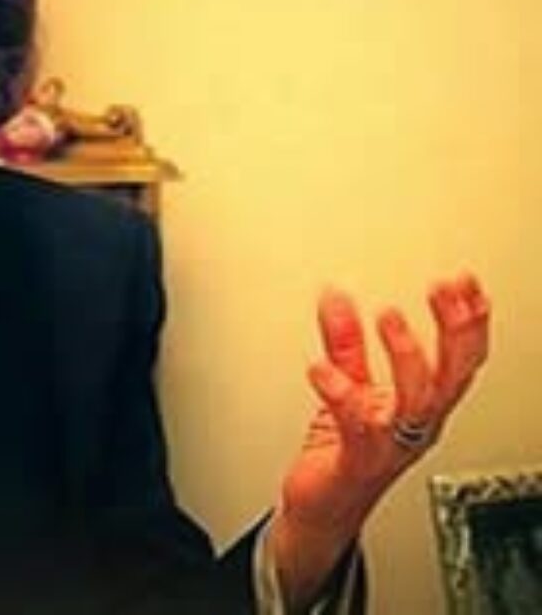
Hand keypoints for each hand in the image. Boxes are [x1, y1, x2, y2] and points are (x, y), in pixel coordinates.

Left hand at [270, 273, 490, 608]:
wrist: (321, 508)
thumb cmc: (342, 451)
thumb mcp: (346, 383)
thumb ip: (344, 342)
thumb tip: (336, 297)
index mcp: (420, 406)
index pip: (460, 360)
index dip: (469, 322)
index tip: (464, 281)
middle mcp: (414, 426)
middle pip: (452, 377)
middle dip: (456, 331)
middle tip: (443, 290)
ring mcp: (389, 445)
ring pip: (417, 403)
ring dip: (408, 357)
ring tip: (389, 316)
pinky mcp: (357, 460)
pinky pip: (356, 427)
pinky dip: (340, 394)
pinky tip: (320, 368)